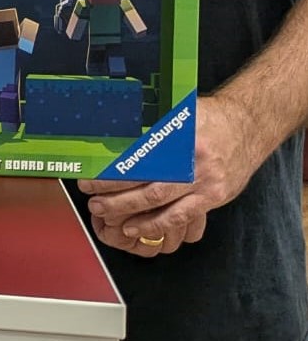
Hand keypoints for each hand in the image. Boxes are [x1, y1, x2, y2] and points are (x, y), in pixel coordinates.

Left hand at [79, 90, 261, 254]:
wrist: (250, 125)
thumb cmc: (210, 117)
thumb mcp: (179, 112)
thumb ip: (151, 123)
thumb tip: (112, 132)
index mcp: (179, 137)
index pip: (137, 158)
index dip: (111, 171)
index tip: (89, 176)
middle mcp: (192, 161)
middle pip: (145, 182)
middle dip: (114, 193)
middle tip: (91, 198)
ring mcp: (205, 181)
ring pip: (160, 202)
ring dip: (130, 211)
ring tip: (105, 213)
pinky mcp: (215, 196)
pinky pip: (182, 216)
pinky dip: (157, 224)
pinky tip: (137, 228)